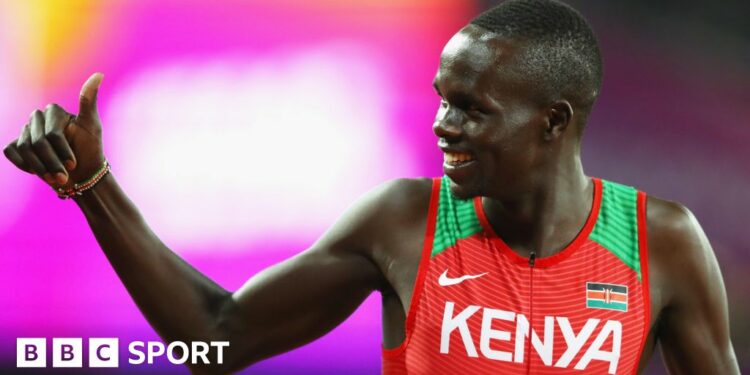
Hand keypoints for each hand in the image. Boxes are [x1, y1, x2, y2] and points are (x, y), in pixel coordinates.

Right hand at [3, 73, 105, 190]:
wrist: (81, 175)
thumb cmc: (89, 151)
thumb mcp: (92, 126)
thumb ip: (89, 101)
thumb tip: (99, 74)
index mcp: (53, 111)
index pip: (51, 133)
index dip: (62, 150)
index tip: (73, 162)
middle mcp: (37, 118)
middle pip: (37, 142)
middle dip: (52, 162)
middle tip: (65, 175)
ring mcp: (26, 132)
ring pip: (24, 148)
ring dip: (41, 168)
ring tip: (56, 178)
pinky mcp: (17, 145)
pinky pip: (11, 152)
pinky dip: (25, 165)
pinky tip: (37, 171)